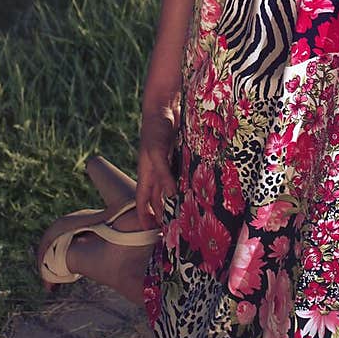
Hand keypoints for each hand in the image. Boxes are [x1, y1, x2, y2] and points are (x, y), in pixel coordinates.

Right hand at [134, 103, 177, 231]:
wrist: (164, 106)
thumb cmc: (155, 129)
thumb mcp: (157, 153)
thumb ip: (163, 174)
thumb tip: (171, 196)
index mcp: (146, 172)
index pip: (142, 200)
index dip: (144, 215)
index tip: (151, 232)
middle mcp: (156, 170)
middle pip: (157, 196)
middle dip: (162, 212)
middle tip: (173, 228)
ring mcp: (167, 162)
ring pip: (170, 186)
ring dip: (176, 199)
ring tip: (186, 213)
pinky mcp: (178, 154)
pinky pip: (181, 173)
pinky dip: (186, 183)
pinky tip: (196, 189)